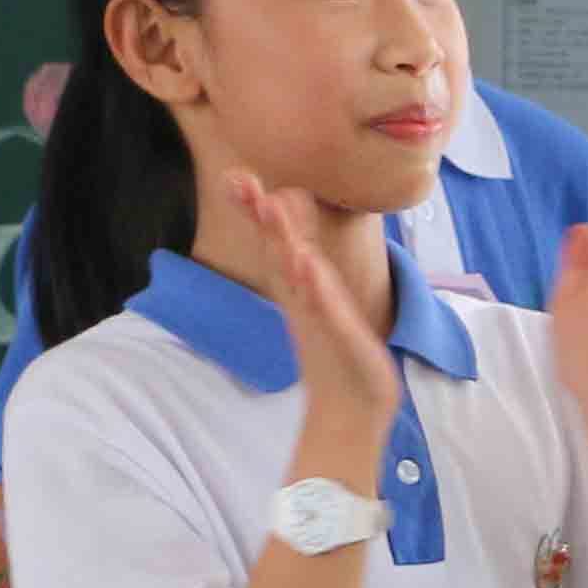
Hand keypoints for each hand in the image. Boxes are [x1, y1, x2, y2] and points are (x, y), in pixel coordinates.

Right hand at [233, 174, 402, 444]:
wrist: (352, 411)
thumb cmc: (339, 357)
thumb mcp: (324, 309)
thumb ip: (311, 280)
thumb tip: (301, 252)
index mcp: (301, 291)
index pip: (276, 243)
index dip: (257, 210)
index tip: (236, 176)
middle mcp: (303, 301)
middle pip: (276, 251)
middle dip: (259, 214)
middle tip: (236, 178)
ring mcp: (318, 318)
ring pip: (298, 273)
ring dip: (284, 240)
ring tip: (271, 206)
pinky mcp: (339, 337)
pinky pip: (324, 307)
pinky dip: (315, 285)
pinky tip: (306, 261)